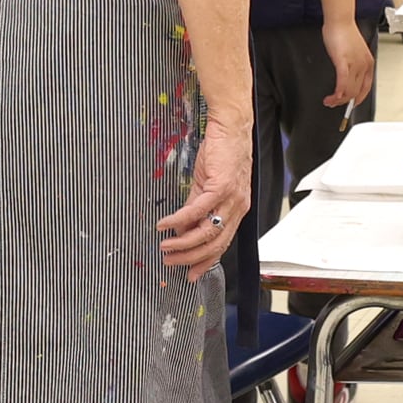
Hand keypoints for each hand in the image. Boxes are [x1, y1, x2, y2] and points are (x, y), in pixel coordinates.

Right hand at [155, 116, 254, 278]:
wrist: (230, 128)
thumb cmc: (221, 153)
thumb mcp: (207, 185)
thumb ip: (196, 209)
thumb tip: (182, 230)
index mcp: (236, 210)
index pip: (222, 244)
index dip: (206, 262)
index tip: (191, 274)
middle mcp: (237, 208)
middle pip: (214, 244)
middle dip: (190, 257)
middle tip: (170, 262)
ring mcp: (231, 199)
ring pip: (207, 232)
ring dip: (183, 243)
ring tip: (165, 247)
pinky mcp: (220, 186)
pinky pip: (197, 210)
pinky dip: (179, 221)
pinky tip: (166, 225)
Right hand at [322, 18, 376, 108]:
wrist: (340, 20)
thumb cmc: (344, 33)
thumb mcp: (353, 52)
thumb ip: (352, 65)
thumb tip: (346, 78)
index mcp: (368, 64)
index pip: (366, 88)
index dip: (358, 99)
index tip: (350, 104)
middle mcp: (364, 65)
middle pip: (356, 92)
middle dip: (343, 102)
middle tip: (333, 103)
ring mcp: (355, 64)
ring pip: (349, 90)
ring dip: (338, 99)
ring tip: (329, 101)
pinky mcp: (343, 61)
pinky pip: (342, 82)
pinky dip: (337, 92)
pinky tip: (332, 96)